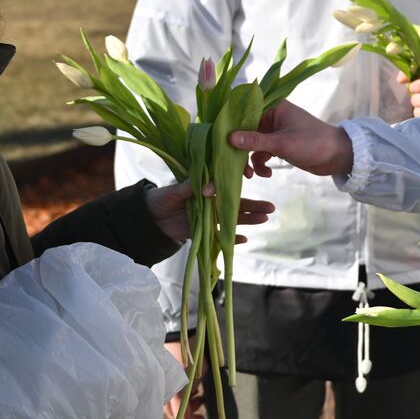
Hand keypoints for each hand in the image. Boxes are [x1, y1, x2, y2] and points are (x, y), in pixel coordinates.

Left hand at [147, 181, 275, 243]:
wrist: (149, 218)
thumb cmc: (162, 198)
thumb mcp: (175, 191)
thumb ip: (189, 188)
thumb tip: (205, 185)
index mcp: (206, 190)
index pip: (226, 186)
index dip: (239, 185)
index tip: (251, 179)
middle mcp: (211, 203)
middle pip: (235, 204)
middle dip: (253, 206)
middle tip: (270, 207)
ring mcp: (209, 218)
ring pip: (232, 219)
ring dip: (248, 220)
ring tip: (264, 219)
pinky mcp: (204, 232)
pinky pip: (220, 236)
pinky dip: (231, 238)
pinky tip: (245, 239)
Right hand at [161, 341, 205, 418]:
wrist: (176, 332)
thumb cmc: (191, 352)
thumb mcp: (199, 372)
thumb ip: (194, 390)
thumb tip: (192, 399)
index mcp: (174, 393)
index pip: (180, 417)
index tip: (203, 417)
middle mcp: (164, 392)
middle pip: (173, 413)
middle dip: (188, 410)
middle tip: (201, 399)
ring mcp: (160, 384)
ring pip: (170, 403)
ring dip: (184, 402)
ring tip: (196, 390)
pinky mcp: (159, 377)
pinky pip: (167, 392)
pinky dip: (177, 393)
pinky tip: (187, 383)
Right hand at [229, 100, 353, 178]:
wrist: (338, 156)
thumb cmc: (314, 142)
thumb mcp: (283, 143)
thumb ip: (256, 141)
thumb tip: (229, 138)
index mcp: (273, 106)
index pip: (243, 110)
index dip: (229, 123)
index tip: (218, 139)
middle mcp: (270, 116)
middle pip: (243, 130)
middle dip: (237, 149)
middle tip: (232, 166)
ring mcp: (273, 132)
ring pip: (250, 145)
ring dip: (248, 160)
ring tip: (251, 175)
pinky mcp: (276, 145)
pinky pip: (259, 154)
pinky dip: (260, 164)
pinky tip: (266, 174)